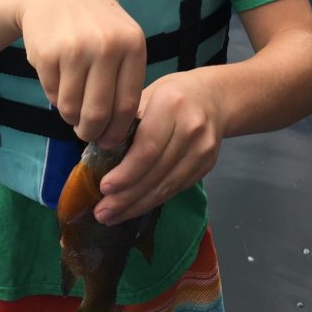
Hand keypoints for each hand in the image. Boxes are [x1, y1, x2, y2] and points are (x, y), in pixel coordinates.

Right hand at [15, 0, 145, 146]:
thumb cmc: (93, 21)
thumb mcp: (121, 38)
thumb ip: (124, 76)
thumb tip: (119, 129)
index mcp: (132, 45)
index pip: (128, 104)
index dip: (117, 131)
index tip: (110, 142)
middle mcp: (107, 46)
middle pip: (99, 112)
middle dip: (92, 132)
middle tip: (86, 135)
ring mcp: (76, 49)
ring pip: (72, 108)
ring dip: (70, 116)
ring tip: (72, 107)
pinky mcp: (47, 53)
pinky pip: (52, 94)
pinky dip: (55, 97)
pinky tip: (59, 81)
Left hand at [93, 67, 225, 223]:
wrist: (214, 97)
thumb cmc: (172, 94)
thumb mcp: (146, 94)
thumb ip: (126, 121)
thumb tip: (97, 150)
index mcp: (170, 106)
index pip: (147, 148)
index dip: (126, 173)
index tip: (104, 188)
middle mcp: (191, 129)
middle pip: (156, 172)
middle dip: (127, 197)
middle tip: (102, 212)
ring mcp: (202, 150)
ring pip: (167, 186)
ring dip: (137, 205)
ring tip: (112, 216)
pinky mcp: (207, 165)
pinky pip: (176, 188)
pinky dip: (153, 200)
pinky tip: (134, 207)